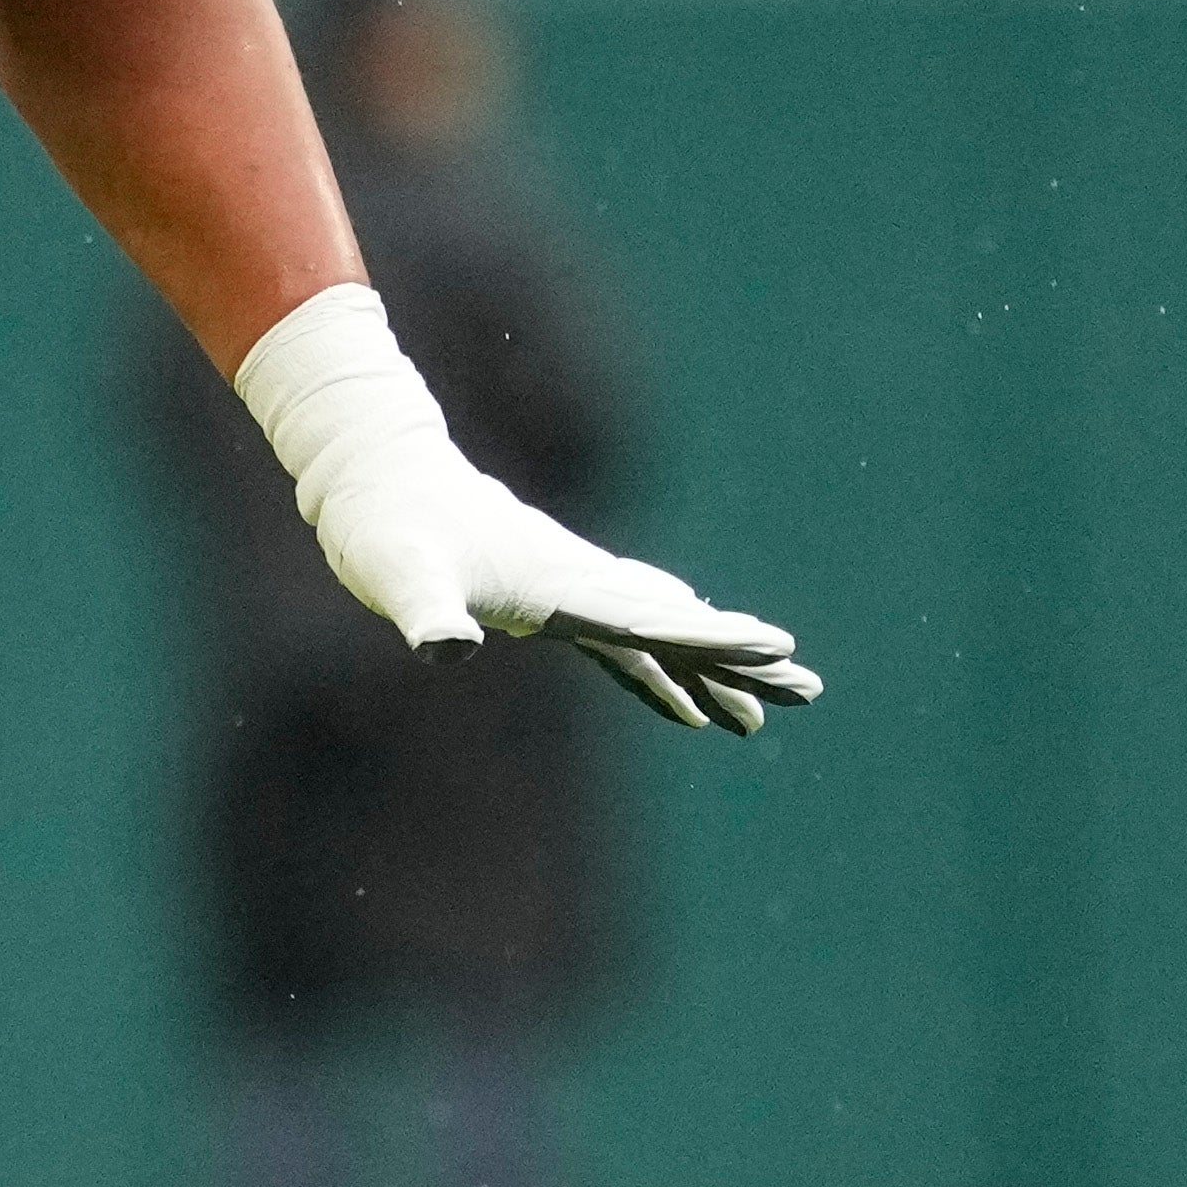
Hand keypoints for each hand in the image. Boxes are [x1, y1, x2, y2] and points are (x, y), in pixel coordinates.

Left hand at [239, 284, 818, 737]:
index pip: (652, 620)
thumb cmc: (384, 525)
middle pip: (677, 628)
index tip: (778, 651)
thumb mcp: (399, 575)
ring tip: (765, 715)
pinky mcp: (547, 599)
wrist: (376, 471)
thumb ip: (426, 613)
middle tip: (811, 691)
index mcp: (561, 585)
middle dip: (743, 661)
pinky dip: (659, 672)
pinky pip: (621, 645)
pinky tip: (685, 705)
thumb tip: (445, 648)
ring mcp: (569, 588)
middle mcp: (578, 584)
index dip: (715, 640)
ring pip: (658, 638)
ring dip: (712, 673)